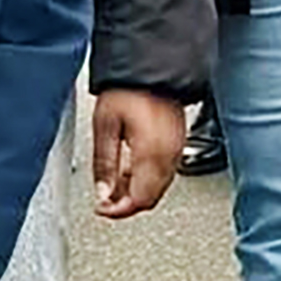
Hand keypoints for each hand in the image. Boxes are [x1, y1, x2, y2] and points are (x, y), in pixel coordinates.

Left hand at [92, 87, 187, 217]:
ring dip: (136, 193)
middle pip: (151, 199)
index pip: (140, 200)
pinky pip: (164, 173)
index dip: (119, 211)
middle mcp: (169, 156)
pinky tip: (130, 171)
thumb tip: (102, 192)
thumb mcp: (105, 127)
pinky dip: (146, 180)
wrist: (153, 69)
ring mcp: (176, 150)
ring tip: (114, 185)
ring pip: (158, 189)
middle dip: (127, 205)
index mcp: (151, 154)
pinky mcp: (178, 144)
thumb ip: (103, 164)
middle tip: (106, 201)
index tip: (102, 208)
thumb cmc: (129, 90)